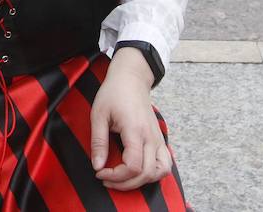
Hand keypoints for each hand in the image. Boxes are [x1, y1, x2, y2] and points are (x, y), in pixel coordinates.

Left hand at [89, 49, 170, 191]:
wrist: (131, 79)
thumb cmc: (114, 93)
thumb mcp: (98, 115)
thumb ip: (98, 142)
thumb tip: (98, 165)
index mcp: (135, 130)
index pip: (133, 166)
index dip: (116, 176)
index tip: (100, 171)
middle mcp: (150, 137)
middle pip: (147, 174)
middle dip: (125, 183)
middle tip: (107, 178)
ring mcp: (158, 139)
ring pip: (160, 172)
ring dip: (142, 181)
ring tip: (123, 179)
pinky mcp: (160, 139)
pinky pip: (165, 164)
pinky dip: (154, 173)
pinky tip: (138, 172)